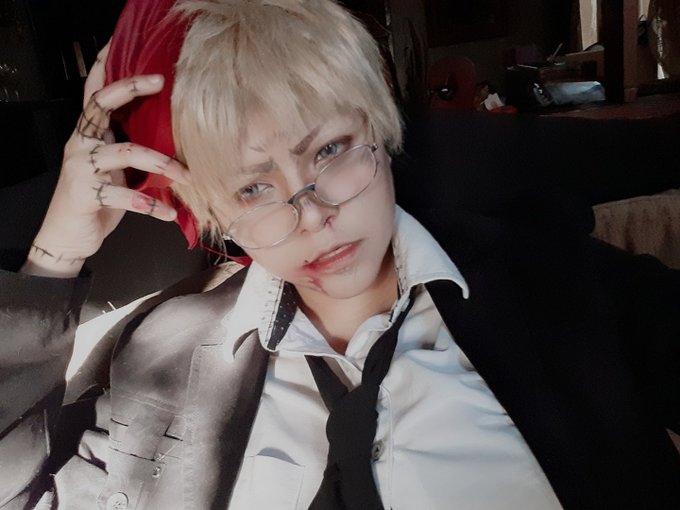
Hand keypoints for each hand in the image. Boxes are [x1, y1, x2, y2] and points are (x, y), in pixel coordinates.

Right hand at [21, 43, 190, 277]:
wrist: (69, 236)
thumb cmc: (98, 198)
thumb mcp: (115, 169)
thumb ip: (132, 148)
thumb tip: (175, 136)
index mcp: (89, 133)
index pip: (96, 93)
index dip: (114, 71)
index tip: (144, 60)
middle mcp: (81, 143)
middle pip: (101, 104)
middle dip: (131, 89)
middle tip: (162, 83)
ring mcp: (82, 167)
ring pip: (125, 152)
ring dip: (161, 163)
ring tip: (187, 176)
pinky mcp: (87, 194)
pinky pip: (124, 197)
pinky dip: (151, 205)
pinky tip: (170, 213)